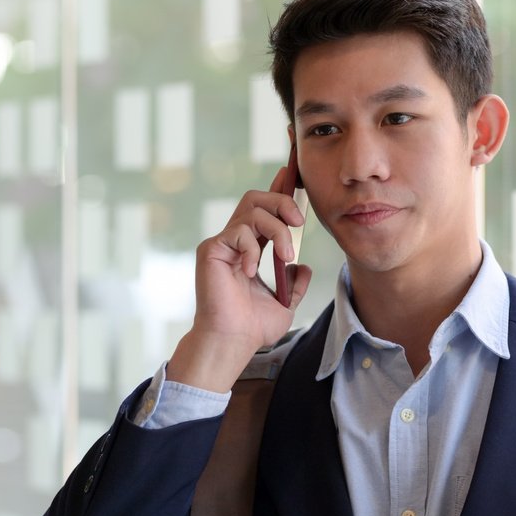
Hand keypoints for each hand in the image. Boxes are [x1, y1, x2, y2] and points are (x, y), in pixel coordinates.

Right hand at [167, 166, 312, 392]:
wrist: (233, 341)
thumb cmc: (252, 326)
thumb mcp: (285, 302)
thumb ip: (296, 283)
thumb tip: (305, 267)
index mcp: (249, 248)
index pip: (263, 210)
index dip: (277, 190)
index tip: (290, 175)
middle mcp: (234, 241)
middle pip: (255, 199)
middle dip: (282, 202)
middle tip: (299, 222)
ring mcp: (221, 244)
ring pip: (251, 210)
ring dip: (277, 230)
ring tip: (285, 256)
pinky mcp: (211, 250)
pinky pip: (238, 232)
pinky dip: (252, 249)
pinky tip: (251, 272)